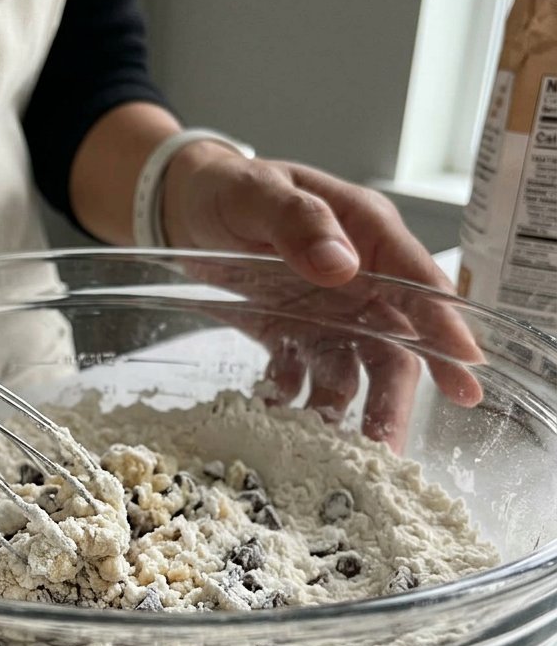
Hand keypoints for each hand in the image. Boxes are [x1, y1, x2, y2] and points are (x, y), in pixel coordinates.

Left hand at [162, 146, 482, 448]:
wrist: (180, 206)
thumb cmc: (227, 186)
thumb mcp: (258, 192)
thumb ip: (299, 222)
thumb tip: (342, 265)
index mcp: (364, 233)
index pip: (416, 284)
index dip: (444, 328)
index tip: (465, 370)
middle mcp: (355, 279)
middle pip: (391, 346)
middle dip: (393, 401)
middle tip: (390, 453)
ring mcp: (323, 311)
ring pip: (350, 371)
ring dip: (343, 413)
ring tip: (333, 459)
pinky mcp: (288, 333)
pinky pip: (300, 375)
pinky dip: (291, 401)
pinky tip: (276, 423)